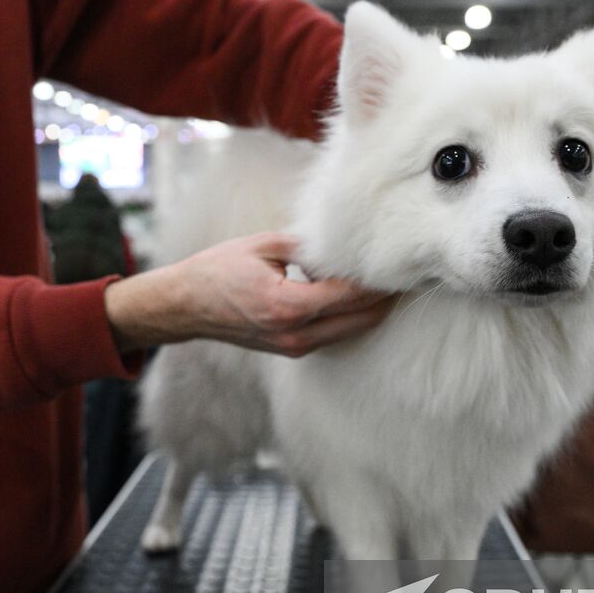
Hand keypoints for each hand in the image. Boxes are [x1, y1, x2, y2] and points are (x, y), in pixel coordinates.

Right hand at [103, 232, 392, 355]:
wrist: (185, 307)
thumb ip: (308, 246)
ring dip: (373, 308)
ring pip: (352, 330)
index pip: (349, 293)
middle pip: (361, 318)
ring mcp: (294, 347)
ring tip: (392, 281)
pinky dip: (351, 316)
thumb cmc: (217, 271)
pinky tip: (361, 295)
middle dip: (386, 297)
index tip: (398, 260)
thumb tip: (345, 242)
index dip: (378, 278)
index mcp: (287, 305)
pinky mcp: (292, 350)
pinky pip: (334, 334)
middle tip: (408, 272)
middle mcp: (295, 333)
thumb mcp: (263, 246)